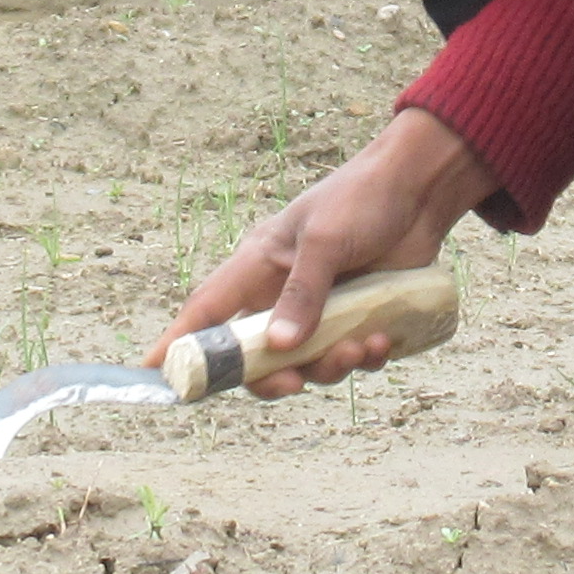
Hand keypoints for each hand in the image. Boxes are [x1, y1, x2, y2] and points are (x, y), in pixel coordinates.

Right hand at [157, 107, 492, 388]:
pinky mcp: (356, 318)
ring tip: (360, 347)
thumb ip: (302, 293)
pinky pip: (348, 357)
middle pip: (254, 357)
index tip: (154, 375)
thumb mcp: (324, 240)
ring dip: (329, 367)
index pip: (207, 312)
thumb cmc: (361, 199)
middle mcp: (280, 293)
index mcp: (257, 266)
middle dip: (272, 378)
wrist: (420, 190)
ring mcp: (319, 309)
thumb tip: (279, 348)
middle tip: (295, 383)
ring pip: (304, 364)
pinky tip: (382, 340)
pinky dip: (364, 358)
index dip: (179, 344)